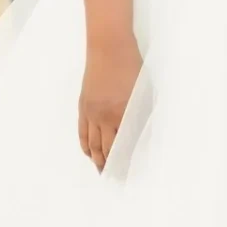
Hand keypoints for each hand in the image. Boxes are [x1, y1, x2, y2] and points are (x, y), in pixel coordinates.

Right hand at [77, 36, 141, 170]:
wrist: (108, 48)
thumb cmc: (131, 66)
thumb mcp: (144, 91)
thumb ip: (142, 114)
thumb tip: (142, 133)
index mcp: (123, 113)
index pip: (123, 145)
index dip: (125, 160)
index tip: (128, 173)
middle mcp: (104, 117)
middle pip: (105, 148)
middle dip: (110, 165)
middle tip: (115, 178)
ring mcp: (91, 112)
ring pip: (92, 143)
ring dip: (96, 159)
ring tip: (102, 170)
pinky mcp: (83, 106)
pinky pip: (82, 132)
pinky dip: (85, 145)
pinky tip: (89, 153)